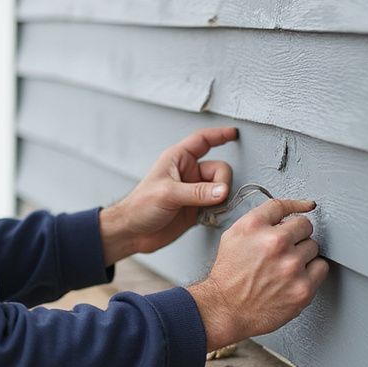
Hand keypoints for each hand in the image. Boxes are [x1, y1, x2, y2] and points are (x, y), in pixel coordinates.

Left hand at [99, 127, 237, 265]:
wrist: (132, 233)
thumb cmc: (140, 206)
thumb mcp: (168, 194)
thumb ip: (197, 192)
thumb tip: (223, 190)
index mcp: (178, 159)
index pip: (202, 141)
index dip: (219, 135)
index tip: (235, 134)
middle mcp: (188, 173)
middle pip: (219, 169)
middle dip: (221, 183)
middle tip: (215, 197)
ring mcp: (194, 191)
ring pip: (221, 189)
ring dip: (221, 199)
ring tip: (209, 210)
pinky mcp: (196, 209)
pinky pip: (217, 206)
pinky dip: (219, 211)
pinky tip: (210, 218)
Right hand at [187, 197, 328, 349]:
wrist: (226, 308)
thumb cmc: (229, 275)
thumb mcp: (233, 236)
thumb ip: (259, 221)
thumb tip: (285, 216)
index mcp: (255, 226)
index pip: (283, 206)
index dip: (296, 206)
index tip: (306, 207)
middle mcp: (275, 243)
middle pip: (305, 226)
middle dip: (296, 236)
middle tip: (284, 249)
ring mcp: (292, 266)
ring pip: (314, 247)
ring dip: (303, 254)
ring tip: (285, 266)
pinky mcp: (303, 287)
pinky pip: (321, 268)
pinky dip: (312, 272)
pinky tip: (295, 276)